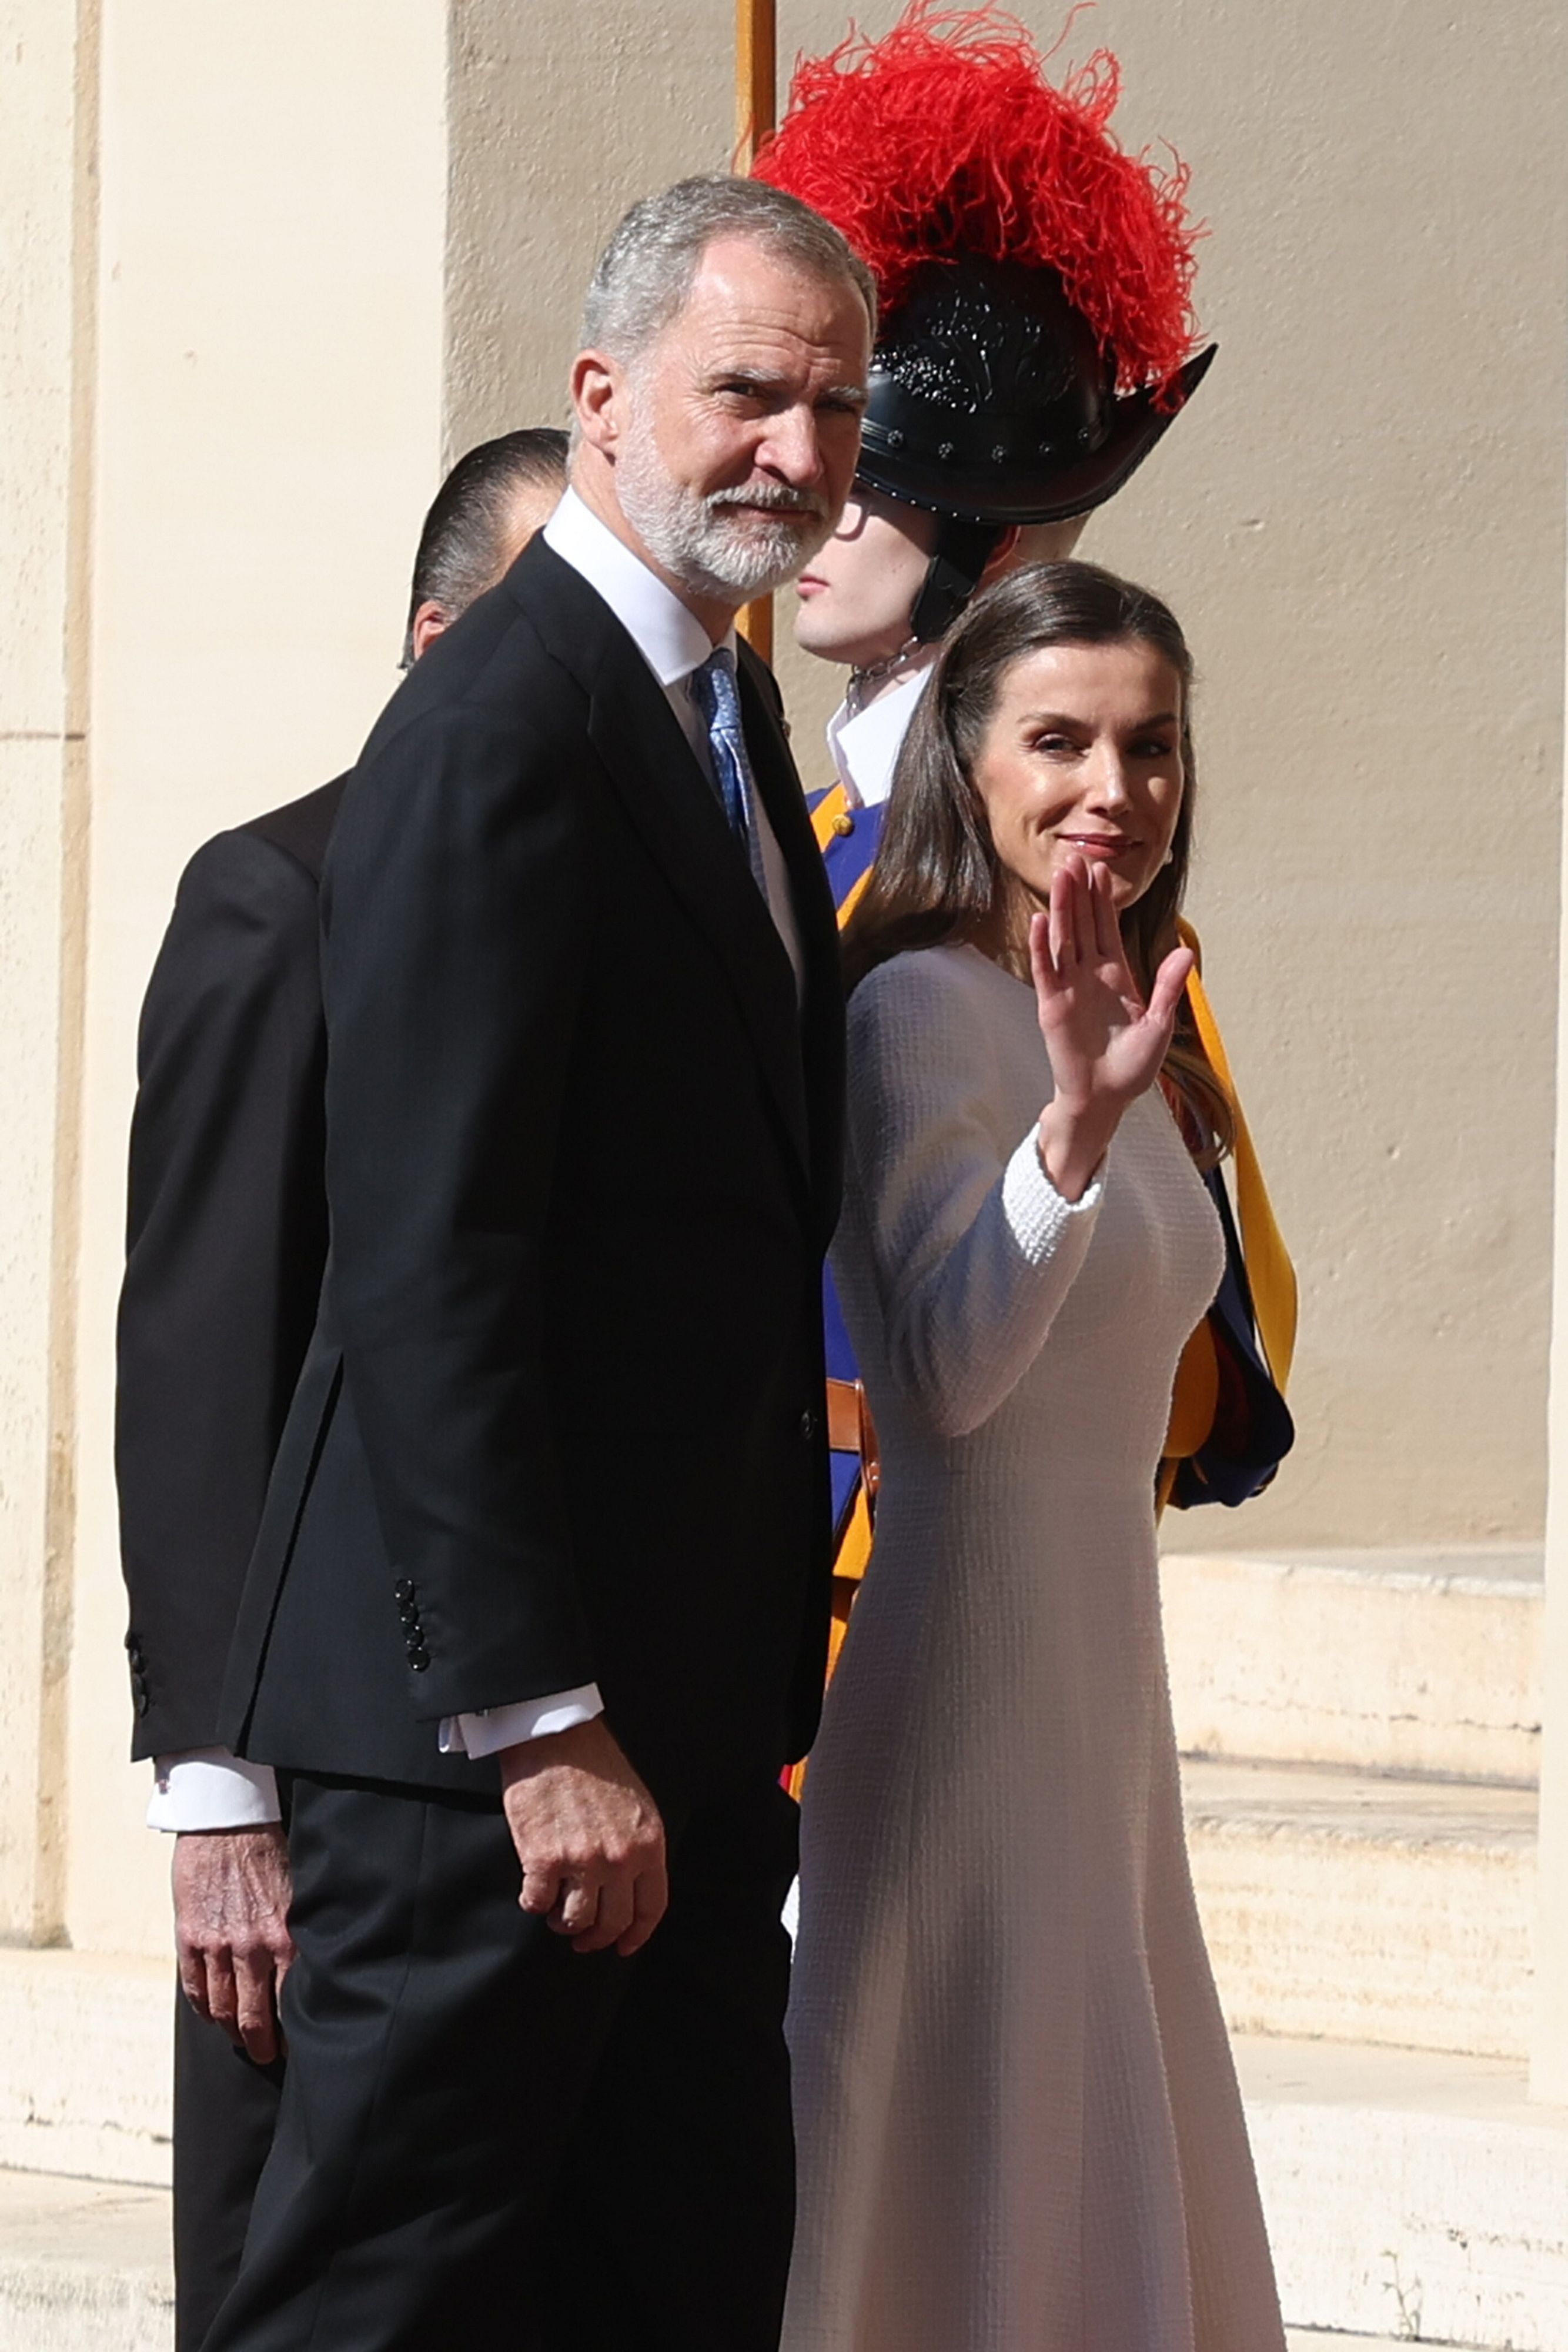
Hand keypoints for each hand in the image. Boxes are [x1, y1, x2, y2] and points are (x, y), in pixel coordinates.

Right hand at [173, 1826, 294, 2064]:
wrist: (228, 1819)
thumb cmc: (270, 1850)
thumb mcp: (298, 1891)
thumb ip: (299, 1932)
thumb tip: (313, 1969)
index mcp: (285, 1937)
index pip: (291, 2003)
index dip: (293, 2032)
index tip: (297, 2045)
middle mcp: (252, 1947)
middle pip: (254, 2018)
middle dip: (262, 2046)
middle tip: (267, 2057)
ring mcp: (217, 1946)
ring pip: (222, 2010)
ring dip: (231, 2031)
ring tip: (241, 2039)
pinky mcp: (189, 1938)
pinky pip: (195, 1988)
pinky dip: (204, 2008)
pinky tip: (212, 2014)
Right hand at [500, 1717, 666, 1958]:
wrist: (555, 1738)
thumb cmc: (594, 1765)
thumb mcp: (636, 1805)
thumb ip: (637, 1846)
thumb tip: (629, 1886)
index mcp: (648, 1843)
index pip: (651, 1907)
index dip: (637, 1935)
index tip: (623, 1946)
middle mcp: (619, 1858)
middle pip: (612, 1922)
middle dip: (596, 1938)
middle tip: (582, 1938)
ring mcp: (582, 1861)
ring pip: (575, 1921)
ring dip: (563, 1923)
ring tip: (556, 1912)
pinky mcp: (544, 1859)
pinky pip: (538, 1903)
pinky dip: (533, 1903)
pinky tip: (533, 1891)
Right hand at [1031, 854, 1193, 1201]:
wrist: (1104, 1098)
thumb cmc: (1132, 1067)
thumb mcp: (1159, 1025)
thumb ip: (1168, 988)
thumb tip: (1186, 952)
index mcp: (1117, 976)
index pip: (1107, 928)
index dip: (1103, 899)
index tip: (1100, 868)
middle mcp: (1090, 975)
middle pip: (1082, 924)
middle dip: (1079, 892)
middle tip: (1074, 856)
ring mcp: (1068, 987)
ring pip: (1063, 938)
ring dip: (1060, 908)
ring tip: (1058, 876)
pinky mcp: (1051, 1005)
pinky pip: (1046, 969)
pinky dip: (1042, 946)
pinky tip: (1039, 920)